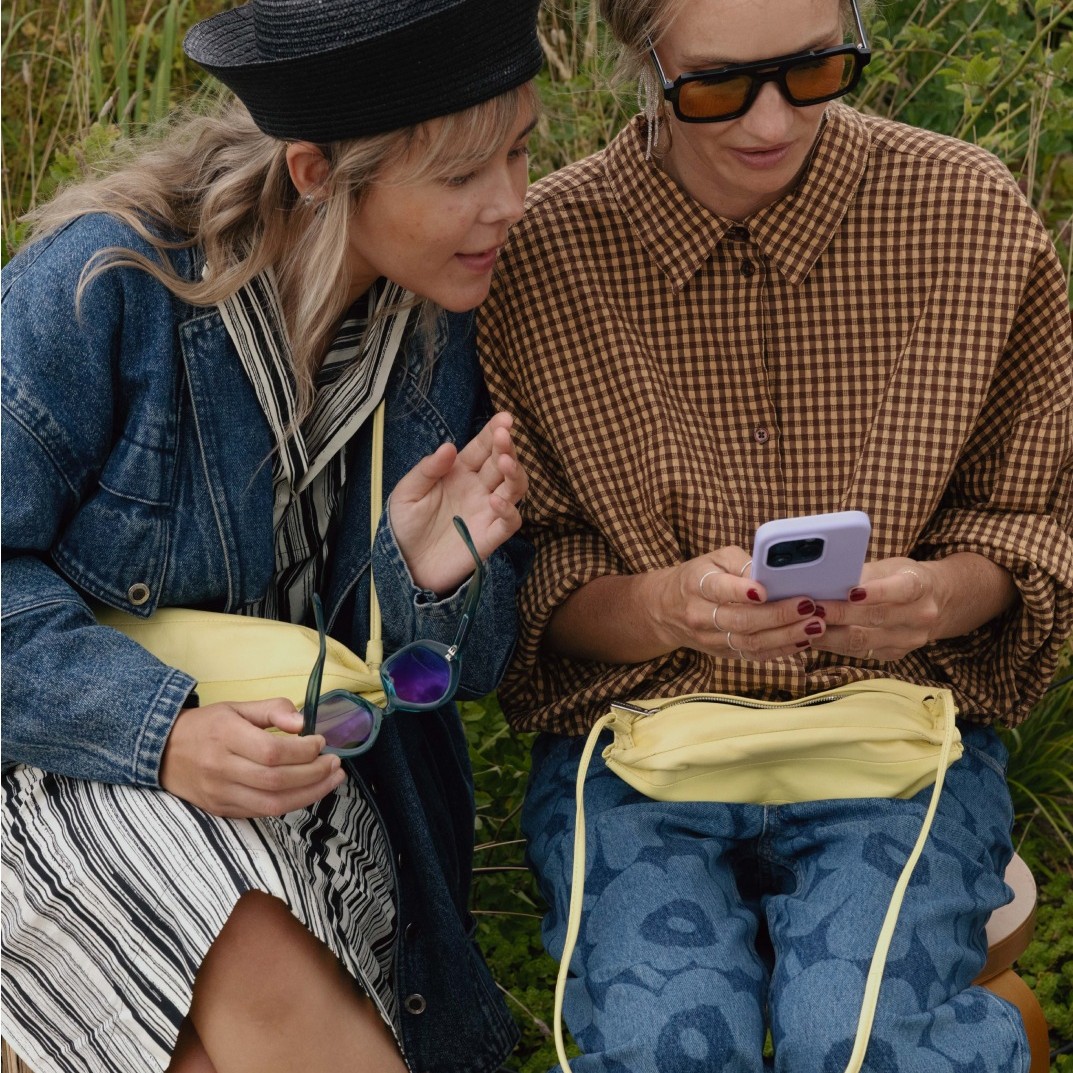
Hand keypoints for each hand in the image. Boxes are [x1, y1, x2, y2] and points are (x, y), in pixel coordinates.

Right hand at [160, 700, 345, 817]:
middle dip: (314, 774)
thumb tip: (303, 722)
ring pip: (272, 804)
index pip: (271, 752)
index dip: (303, 751)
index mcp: (225, 736)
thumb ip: (271, 709)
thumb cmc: (207, 726)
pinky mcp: (221, 810)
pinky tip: (308, 792)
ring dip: (309, 795)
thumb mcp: (237, 707)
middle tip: (335, 764)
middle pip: (276, 780)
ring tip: (332, 781)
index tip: (321, 742)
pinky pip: (261, 813)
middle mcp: (221, 768)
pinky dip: (289, 804)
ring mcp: (220, 793)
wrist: (162, 751)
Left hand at [388, 412, 526, 592]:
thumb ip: (427, 470)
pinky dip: (509, 509)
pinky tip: (496, 499)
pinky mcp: (490, 536)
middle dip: (506, 447)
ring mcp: (487, 511)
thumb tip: (449, 447)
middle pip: (502, 463)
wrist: (404, 564)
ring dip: (515, 473)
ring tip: (506, 462)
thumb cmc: (404, 525)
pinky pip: (510, 521)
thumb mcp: (406, 493)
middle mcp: (478, 488)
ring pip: (514, 488)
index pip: (482, 447)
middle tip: (505, 436)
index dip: (495, 432)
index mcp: (459, 472)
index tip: (504, 418)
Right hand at [652, 548, 826, 661]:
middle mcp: (701, 615)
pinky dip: (781, 650)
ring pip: (750, 642)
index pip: (719, 589)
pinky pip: (754, 655)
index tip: (765, 591)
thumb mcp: (714, 558)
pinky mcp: (723, 653)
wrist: (668, 609)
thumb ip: (742, 563)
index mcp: (697, 585)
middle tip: (809, 606)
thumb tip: (773, 571)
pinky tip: (803, 640)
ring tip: (815, 625)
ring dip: (786, 636)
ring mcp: (711, 639)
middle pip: (741, 620)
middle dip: (778, 615)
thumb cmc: (699, 577)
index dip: (741, 591)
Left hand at [809, 557, 939, 661]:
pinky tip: (815, 639)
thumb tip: (825, 581)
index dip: (876, 592)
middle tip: (812, 609)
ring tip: (806, 626)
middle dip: (840, 614)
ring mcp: (909, 639)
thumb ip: (862, 574)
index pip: (901, 590)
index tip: (850, 592)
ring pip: (865, 640)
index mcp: (921, 586)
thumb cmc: (901, 577)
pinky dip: (834, 646)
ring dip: (831, 635)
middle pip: (877, 618)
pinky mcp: (895, 654)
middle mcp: (920, 615)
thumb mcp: (889, 567)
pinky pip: (860, 652)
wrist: (934, 602)